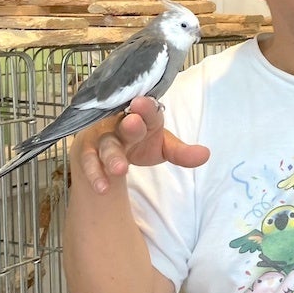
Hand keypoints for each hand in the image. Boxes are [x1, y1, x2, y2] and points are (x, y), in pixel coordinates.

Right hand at [71, 95, 209, 193]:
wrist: (106, 146)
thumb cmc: (140, 141)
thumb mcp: (163, 146)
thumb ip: (182, 153)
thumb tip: (206, 155)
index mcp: (145, 118)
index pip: (149, 111)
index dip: (147, 108)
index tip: (144, 104)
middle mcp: (122, 123)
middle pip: (126, 125)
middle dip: (130, 126)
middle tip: (133, 124)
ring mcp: (103, 137)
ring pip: (107, 145)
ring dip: (112, 157)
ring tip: (121, 169)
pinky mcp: (87, 151)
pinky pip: (89, 162)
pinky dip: (95, 174)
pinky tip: (102, 188)